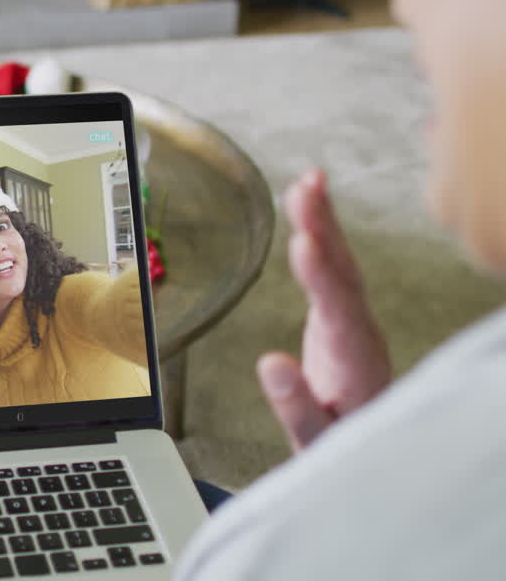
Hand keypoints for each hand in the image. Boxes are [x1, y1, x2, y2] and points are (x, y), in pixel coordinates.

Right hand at [257, 169, 390, 450]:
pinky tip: (312, 208)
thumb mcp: (311, 439)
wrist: (355, 446)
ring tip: (307, 183)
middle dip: (324, 231)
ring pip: (341, 264)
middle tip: (306, 190)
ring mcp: (354, 321)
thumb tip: (270, 363)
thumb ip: (295, 405)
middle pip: (344, 274)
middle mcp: (359, 334)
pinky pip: (334, 268)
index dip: (321, 277)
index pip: (338, 311)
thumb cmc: (333, 444)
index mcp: (354, 363)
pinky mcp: (342, 315)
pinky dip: (323, 235)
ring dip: (324, 223)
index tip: (304, 243)